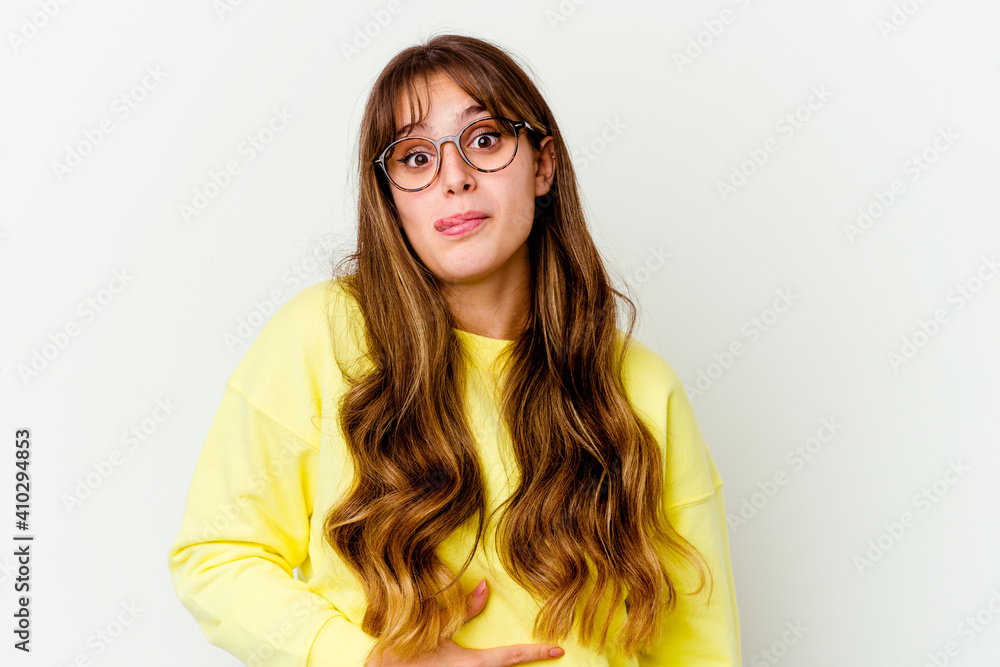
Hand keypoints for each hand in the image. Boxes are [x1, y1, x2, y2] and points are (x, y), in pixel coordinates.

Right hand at [365, 578, 564, 665]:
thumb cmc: (408, 651)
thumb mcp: (438, 627)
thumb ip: (465, 609)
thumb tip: (485, 586)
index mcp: (474, 665)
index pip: (512, 658)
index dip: (537, 653)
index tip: (557, 650)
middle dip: (524, 660)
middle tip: (547, 651)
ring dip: (504, 663)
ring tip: (525, 652)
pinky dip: (489, 665)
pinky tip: (490, 659)